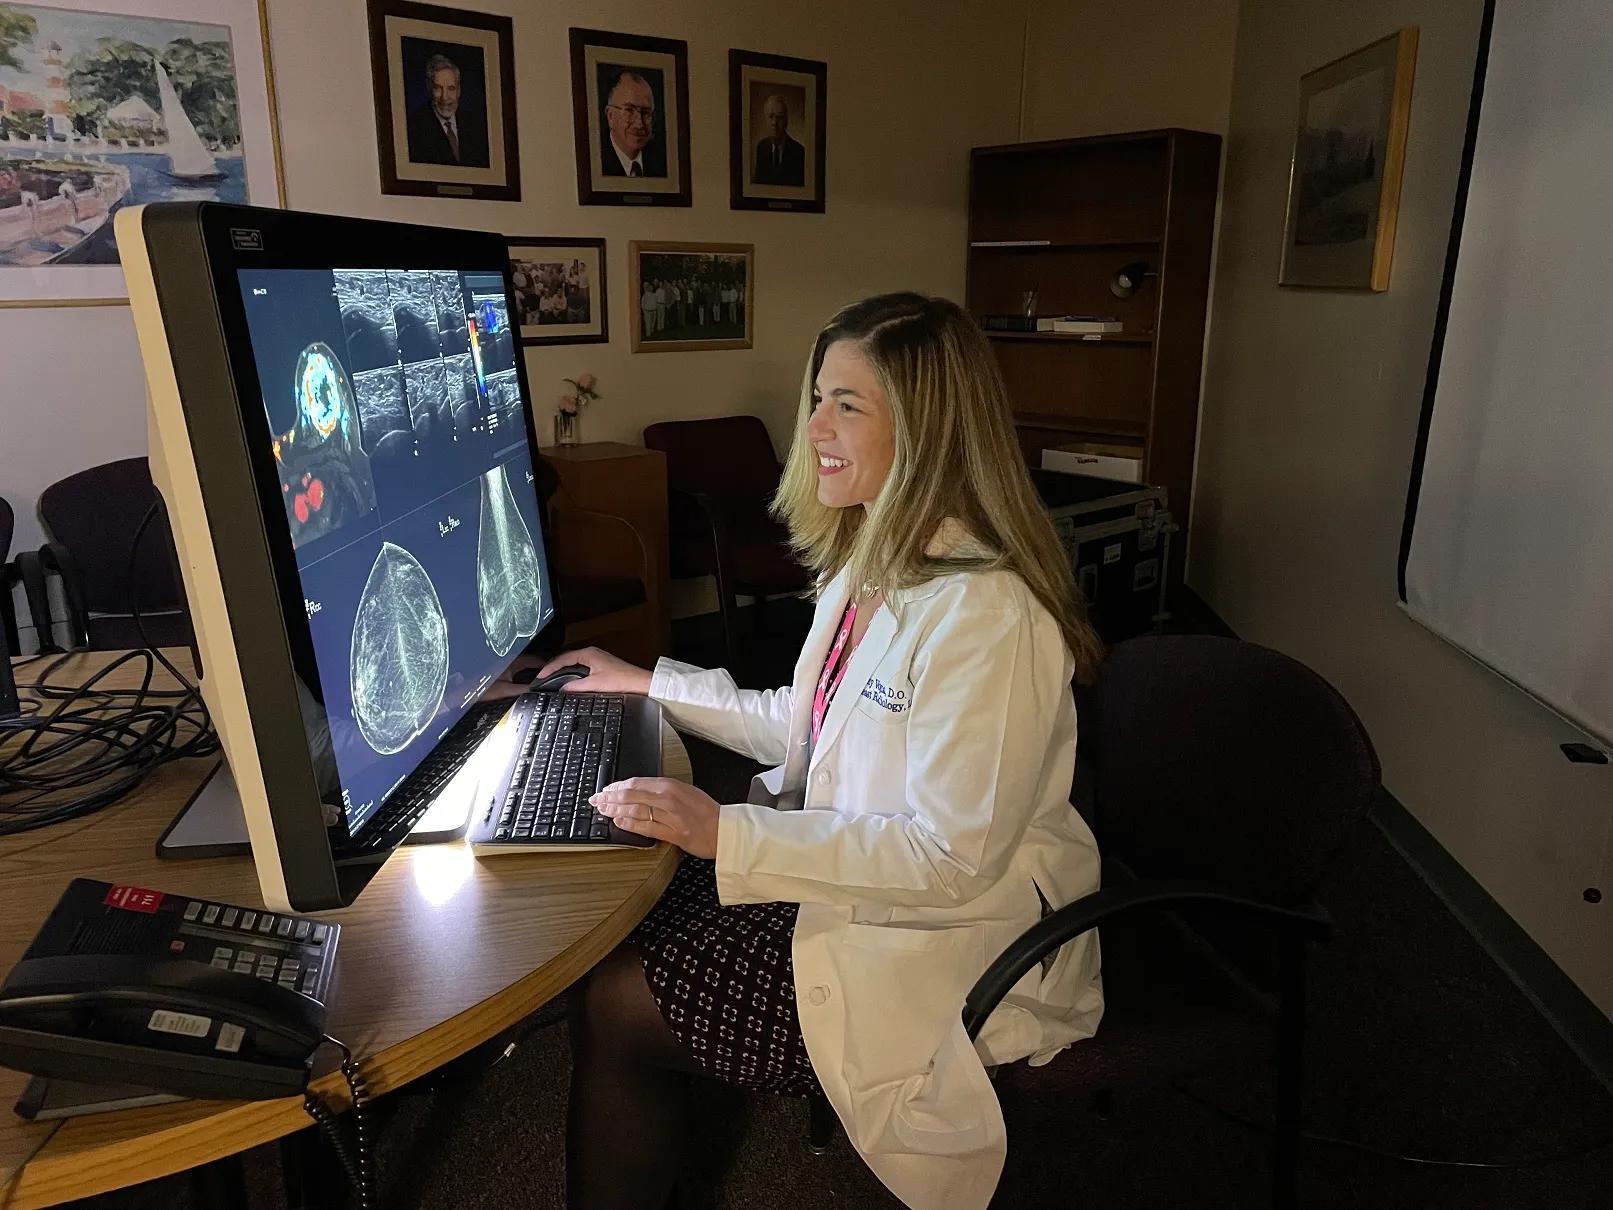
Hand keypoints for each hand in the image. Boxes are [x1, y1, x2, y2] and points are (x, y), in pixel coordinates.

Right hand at [537, 647, 652, 694]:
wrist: (640, 684)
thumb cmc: (622, 680)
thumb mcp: (595, 685)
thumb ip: (576, 687)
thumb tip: (563, 690)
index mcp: (588, 654)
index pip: (562, 658)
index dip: (549, 667)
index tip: (540, 675)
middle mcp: (592, 654)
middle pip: (566, 658)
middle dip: (554, 667)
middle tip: (543, 676)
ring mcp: (597, 659)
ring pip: (573, 662)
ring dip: (562, 669)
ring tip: (552, 678)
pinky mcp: (601, 666)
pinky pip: (580, 667)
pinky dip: (571, 672)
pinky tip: (569, 680)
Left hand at [591, 777, 719, 858]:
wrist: (724, 829)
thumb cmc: (705, 811)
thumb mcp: (684, 791)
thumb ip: (662, 791)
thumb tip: (639, 791)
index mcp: (671, 785)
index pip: (636, 782)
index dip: (617, 786)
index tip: (606, 789)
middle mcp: (668, 798)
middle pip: (631, 795)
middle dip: (610, 798)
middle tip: (596, 800)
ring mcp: (670, 816)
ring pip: (635, 810)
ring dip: (615, 810)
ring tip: (603, 811)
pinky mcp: (672, 833)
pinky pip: (646, 827)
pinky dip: (629, 824)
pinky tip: (618, 823)